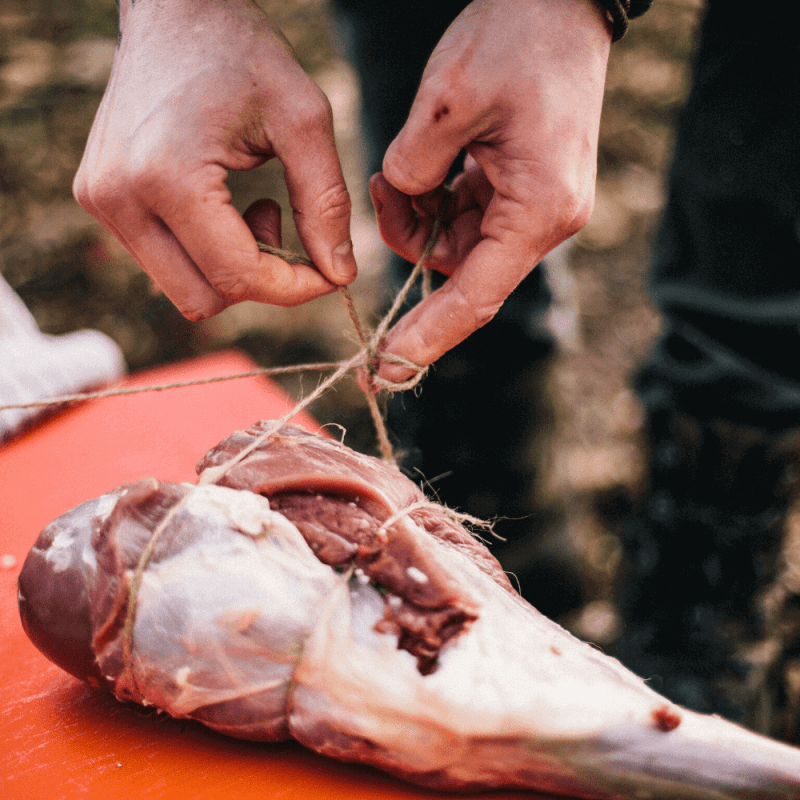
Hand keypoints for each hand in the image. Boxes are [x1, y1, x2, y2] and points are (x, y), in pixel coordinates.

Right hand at [73, 0, 356, 320]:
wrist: (174, 9)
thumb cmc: (243, 54)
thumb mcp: (303, 120)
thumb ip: (326, 202)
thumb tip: (339, 275)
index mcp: (165, 175)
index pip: (238, 277)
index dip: (295, 288)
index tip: (330, 271)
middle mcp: (119, 197)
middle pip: (204, 299)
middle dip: (260, 282)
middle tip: (285, 226)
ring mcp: (102, 201)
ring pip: (184, 289)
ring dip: (233, 270)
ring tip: (257, 209)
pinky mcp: (100, 199)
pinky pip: (166, 264)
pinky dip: (207, 254)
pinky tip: (225, 207)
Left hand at [370, 0, 610, 382]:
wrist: (562, 1)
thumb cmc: (516, 38)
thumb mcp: (448, 100)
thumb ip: (414, 169)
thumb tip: (401, 200)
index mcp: (538, 210)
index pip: (475, 297)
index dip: (428, 337)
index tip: (387, 370)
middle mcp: (543, 220)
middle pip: (462, 271)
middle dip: (412, 243)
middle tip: (384, 192)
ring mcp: (535, 205)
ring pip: (460, 244)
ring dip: (421, 218)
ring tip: (401, 167)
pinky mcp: (522, 189)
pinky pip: (468, 216)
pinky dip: (437, 200)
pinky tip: (427, 164)